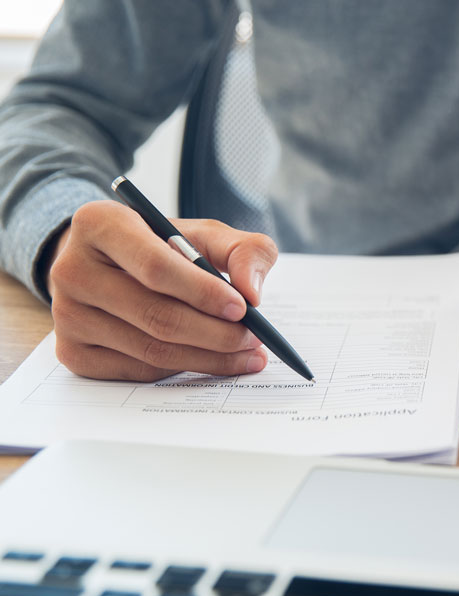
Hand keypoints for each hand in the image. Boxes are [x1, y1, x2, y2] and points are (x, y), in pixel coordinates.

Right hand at [46, 200, 277, 380]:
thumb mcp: (205, 235)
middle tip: (254, 339)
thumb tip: (252, 293)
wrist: (111, 266)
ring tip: (246, 353)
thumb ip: (243, 251)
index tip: (243, 309)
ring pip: (151, 350)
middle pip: (156, 316)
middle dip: (216, 333)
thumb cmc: (163, 247)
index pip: (156, 267)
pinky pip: (139, 371)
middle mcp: (71, 269)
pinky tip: (209, 360)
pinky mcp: (73, 352)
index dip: (203, 292)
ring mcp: (67, 316)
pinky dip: (182, 369)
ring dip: (208, 357)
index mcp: (99, 224)